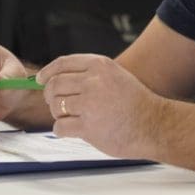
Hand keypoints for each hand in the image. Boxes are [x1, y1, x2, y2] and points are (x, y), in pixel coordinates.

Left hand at [38, 53, 163, 158]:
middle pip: (54, 85)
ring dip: (58, 114)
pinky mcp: (88, 127)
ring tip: (72, 118)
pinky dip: (61, 130)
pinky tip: (70, 130)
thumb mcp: (115, 75)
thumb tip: (55, 78)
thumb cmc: (134, 102)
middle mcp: (93, 81)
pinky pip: (60, 126)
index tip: (40, 79)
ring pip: (55, 106)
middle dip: (50, 96)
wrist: (153, 125)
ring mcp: (90, 104)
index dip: (47, 72)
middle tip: (55, 104)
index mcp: (99, 66)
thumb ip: (89, 74)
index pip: (62, 64)